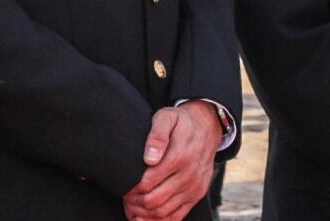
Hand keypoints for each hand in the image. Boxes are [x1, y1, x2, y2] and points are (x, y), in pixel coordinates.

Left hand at [122, 103, 222, 220]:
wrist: (207, 127)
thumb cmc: (181, 122)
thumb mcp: (167, 118)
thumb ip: (157, 135)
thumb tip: (149, 158)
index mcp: (179, 157)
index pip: (147, 183)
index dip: (131, 189)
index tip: (122, 187)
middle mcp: (188, 176)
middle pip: (154, 200)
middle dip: (135, 203)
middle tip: (124, 198)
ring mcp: (194, 187)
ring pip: (164, 212)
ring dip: (145, 214)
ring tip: (132, 208)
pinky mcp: (197, 194)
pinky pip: (178, 216)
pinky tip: (146, 217)